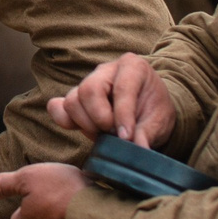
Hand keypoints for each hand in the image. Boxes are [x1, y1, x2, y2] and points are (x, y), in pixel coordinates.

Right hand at [47, 52, 175, 145]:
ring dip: (85, 123)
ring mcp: (88, 82)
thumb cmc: (154, 111)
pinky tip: (80, 129)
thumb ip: (147, 134)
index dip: (122, 115)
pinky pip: (57, 107)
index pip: (122, 88)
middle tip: (113, 134)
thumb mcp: (160, 121)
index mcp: (133, 67)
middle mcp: (106, 70)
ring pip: (72, 100)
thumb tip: (138, 151)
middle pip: (89, 90)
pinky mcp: (75, 98)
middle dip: (99, 118)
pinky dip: (64, 121)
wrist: (148, 110)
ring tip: (103, 134)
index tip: (126, 137)